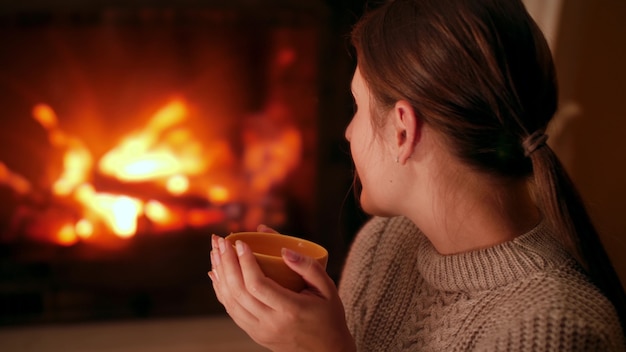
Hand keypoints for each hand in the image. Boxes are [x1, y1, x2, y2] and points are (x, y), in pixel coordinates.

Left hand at [209, 235, 355, 351]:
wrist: (327, 351)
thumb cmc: (329, 317)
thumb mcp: (328, 289)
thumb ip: (308, 267)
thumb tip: (284, 250)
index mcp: (290, 310)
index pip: (257, 285)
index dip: (245, 262)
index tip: (240, 243)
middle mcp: (271, 323)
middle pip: (239, 291)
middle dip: (227, 262)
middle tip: (221, 241)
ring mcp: (260, 331)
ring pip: (230, 301)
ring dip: (220, 274)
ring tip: (215, 252)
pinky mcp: (254, 334)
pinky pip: (232, 311)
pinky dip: (221, 290)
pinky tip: (216, 274)